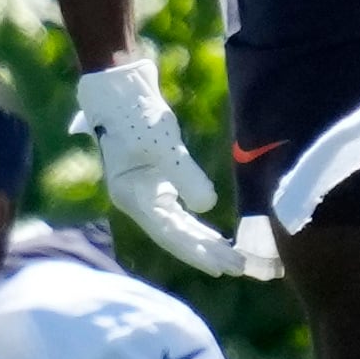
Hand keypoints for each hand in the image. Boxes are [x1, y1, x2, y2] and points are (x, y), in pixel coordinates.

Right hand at [77, 58, 272, 279]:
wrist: (121, 92)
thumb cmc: (137, 115)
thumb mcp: (163, 145)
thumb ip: (186, 176)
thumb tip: (208, 207)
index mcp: (132, 197)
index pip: (170, 234)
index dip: (196, 252)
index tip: (221, 266)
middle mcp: (137, 202)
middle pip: (176, 236)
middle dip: (206, 252)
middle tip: (238, 267)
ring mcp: (145, 195)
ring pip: (178, 227)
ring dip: (204, 242)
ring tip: (232, 258)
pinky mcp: (155, 185)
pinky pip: (179, 214)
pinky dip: (197, 226)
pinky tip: (215, 237)